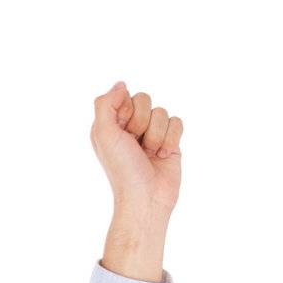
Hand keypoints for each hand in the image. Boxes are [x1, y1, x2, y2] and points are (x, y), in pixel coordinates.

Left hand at [91, 82, 183, 216]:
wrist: (146, 197)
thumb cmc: (122, 170)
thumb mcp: (104, 136)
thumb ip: (105, 106)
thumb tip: (120, 84)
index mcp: (109, 126)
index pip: (124, 96)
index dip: (126, 111)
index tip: (122, 132)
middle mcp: (128, 128)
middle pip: (144, 99)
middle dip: (142, 122)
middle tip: (135, 145)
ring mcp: (150, 134)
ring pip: (162, 111)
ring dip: (156, 134)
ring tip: (149, 154)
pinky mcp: (169, 141)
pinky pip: (177, 122)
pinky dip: (171, 138)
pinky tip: (163, 155)